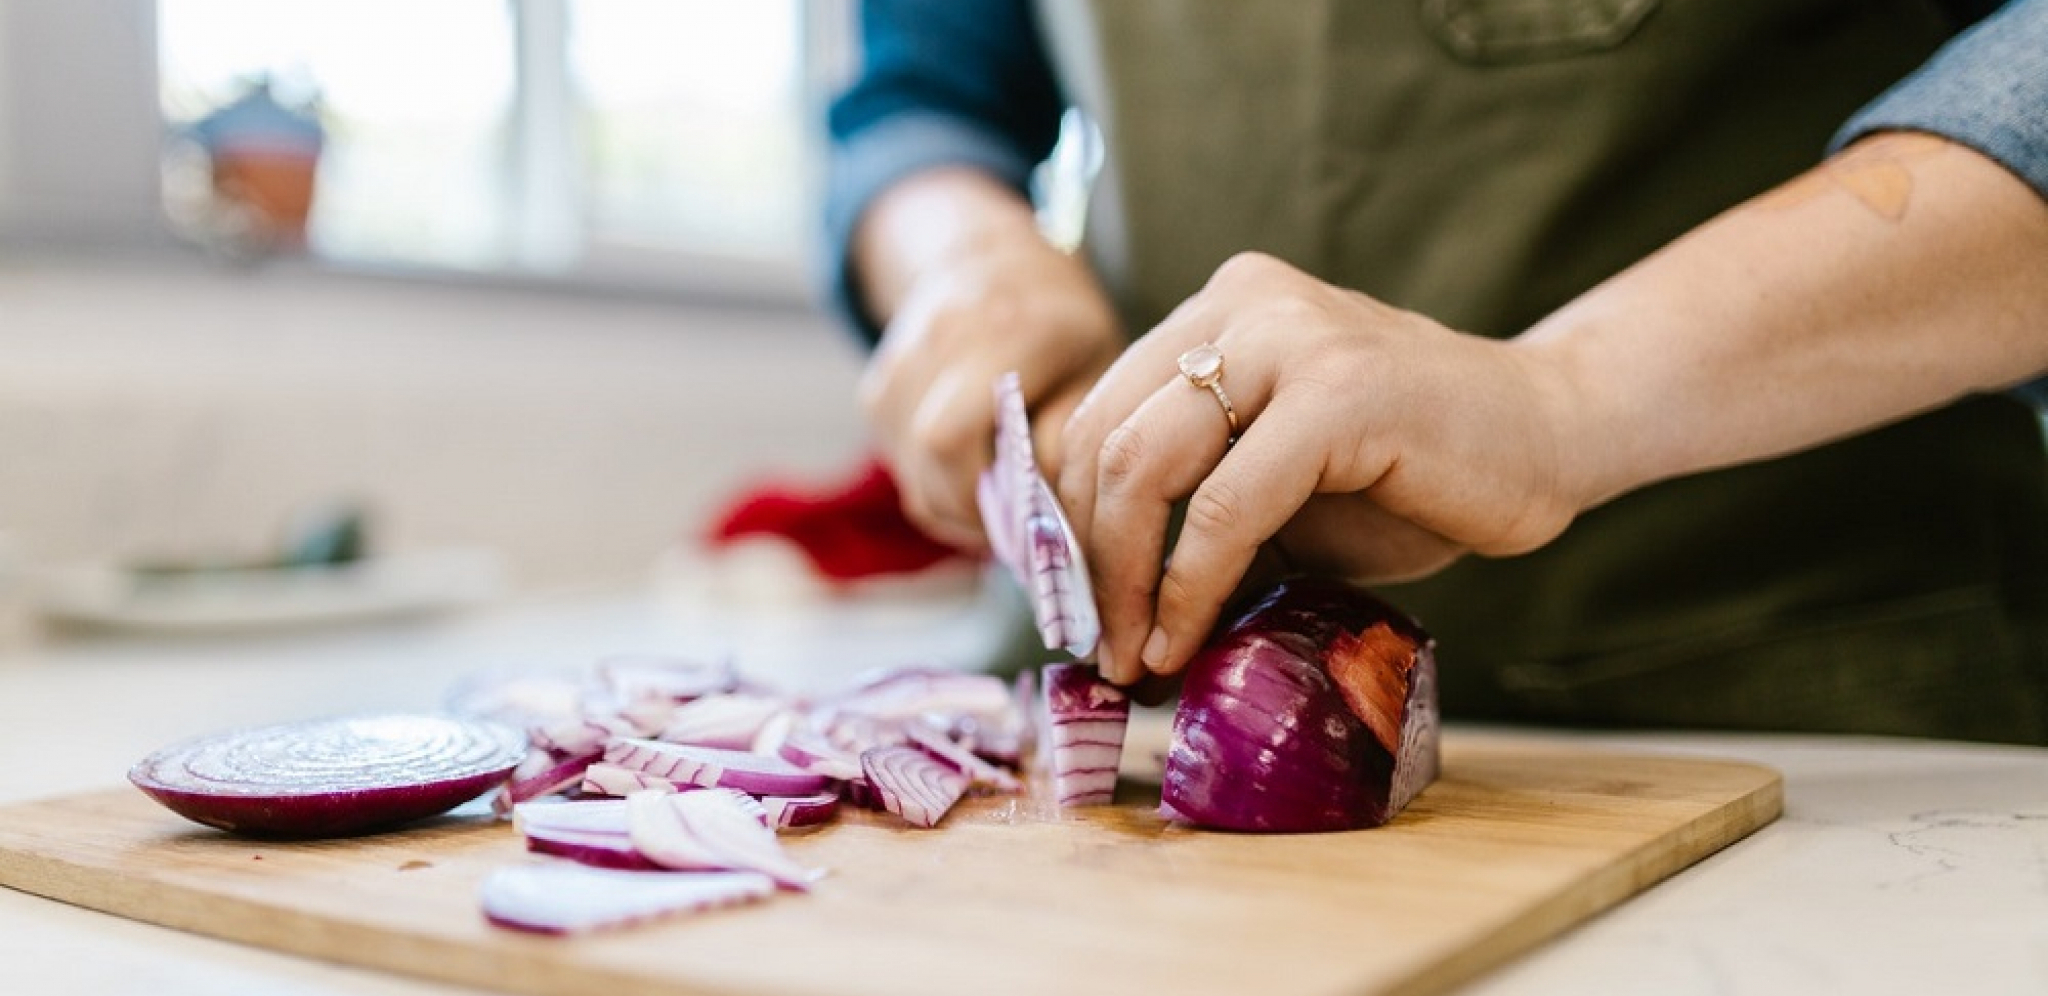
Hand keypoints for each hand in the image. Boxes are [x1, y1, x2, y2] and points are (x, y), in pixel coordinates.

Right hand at [861, 237, 1122, 550]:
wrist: (988, 259)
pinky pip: (900, 465)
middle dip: (973, 507)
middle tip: (1020, 520)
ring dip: (956, 501)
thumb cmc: (1062, 326)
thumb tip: (1036, 515)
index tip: (1028, 519)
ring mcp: (897, 362)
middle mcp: (937, 336)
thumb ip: (1069, 438)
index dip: (980, 495)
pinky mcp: (875, 391)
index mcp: (1005, 327)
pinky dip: (937, 485)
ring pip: (910, 474)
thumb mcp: (1099, 370)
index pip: (949, 436)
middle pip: (925, 459)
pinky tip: (975, 471)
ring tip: (1002, 493)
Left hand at [1056, 252, 1587, 682]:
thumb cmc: (1415, 475)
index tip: (1082, 613)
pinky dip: (1191, 585)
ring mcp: (1291, 337)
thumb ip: (1196, 522)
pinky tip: (1185, 640)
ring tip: (1137, 657)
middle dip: (1089, 562)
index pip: (1098, 417)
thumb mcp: (1280, 494)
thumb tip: (1107, 625)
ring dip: (1127, 581)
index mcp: (1219, 311)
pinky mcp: (1339, 391)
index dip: (1070, 524)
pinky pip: (1226, 504)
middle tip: (1102, 649)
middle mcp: (1243, 303)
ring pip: (1144, 465)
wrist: (1555, 437)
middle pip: (1105, 441)